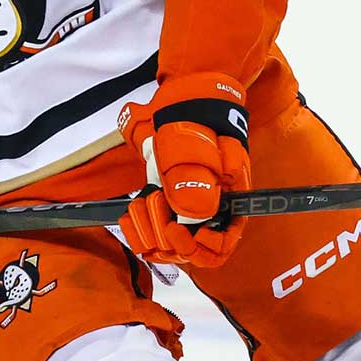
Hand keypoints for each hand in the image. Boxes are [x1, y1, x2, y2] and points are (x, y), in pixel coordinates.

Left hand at [117, 73, 250, 266]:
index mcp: (228, 207)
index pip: (220, 248)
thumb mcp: (202, 150)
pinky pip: (148, 239)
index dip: (199, 248)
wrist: (184, 107)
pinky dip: (137, 230)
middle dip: (168, 236)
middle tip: (157, 205)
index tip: (178, 231)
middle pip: (190, 253)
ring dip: (150, 230)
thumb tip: (192, 214)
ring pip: (166, 248)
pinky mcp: (163, 211)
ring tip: (146, 200)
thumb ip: (199, 182)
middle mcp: (208, 217)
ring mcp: (183, 216)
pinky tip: (132, 213)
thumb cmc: (199, 126)